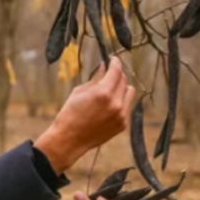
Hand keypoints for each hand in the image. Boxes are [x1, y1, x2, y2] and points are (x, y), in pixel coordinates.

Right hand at [35, 56, 135, 173]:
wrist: (69, 140)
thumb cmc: (70, 113)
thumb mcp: (80, 91)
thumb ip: (96, 78)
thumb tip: (104, 66)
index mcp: (103, 93)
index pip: (116, 71)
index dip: (115, 62)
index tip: (113, 59)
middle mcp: (116, 104)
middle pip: (124, 80)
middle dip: (117, 74)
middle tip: (108, 74)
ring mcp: (121, 115)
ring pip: (130, 92)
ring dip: (122, 88)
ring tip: (110, 91)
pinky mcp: (123, 125)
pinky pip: (127, 106)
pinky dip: (120, 102)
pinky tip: (108, 106)